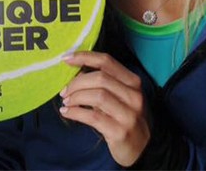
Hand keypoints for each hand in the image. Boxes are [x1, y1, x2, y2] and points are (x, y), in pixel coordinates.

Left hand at [60, 51, 149, 166]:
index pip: (107, 62)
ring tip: (66, 102)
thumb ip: (103, 83)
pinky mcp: (120, 131)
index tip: (66, 59)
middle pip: (100, 78)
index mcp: (133, 82)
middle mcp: (133, 95)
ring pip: (97, 96)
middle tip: (64, 91)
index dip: (85, 57)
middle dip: (77, 83)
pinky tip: (67, 112)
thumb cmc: (125, 117)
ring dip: (76, 97)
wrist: (142, 148)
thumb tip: (75, 71)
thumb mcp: (120, 96)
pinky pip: (93, 117)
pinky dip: (76, 113)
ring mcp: (128, 114)